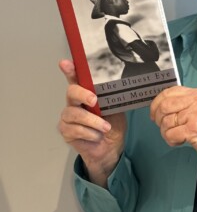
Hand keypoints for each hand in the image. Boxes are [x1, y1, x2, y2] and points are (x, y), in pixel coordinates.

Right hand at [58, 59, 126, 185]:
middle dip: (82, 94)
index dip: (70, 70)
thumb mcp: (115, 109)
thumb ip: (111, 98)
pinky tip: (97, 136)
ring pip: (74, 114)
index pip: (76, 78)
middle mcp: (74, 103)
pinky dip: (90, 133)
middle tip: (94, 100)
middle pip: (71, 92)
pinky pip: (75, 130)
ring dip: (93, 122)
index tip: (66, 63)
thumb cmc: (112, 126)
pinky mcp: (66, 131)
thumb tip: (116, 85)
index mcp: (86, 94)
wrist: (110, 148)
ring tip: (105, 128)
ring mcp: (68, 117)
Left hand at [150, 86, 196, 170]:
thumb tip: (159, 105)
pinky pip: (170, 134)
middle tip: (163, 127)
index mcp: (196, 94)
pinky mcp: (193, 129)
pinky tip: (179, 141)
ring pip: (166, 122)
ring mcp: (195, 115)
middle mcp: (196, 101)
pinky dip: (171, 140)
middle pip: (164, 106)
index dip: (156, 103)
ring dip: (166, 133)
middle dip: (158, 119)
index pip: (168, 92)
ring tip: (175, 136)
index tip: (154, 113)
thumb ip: (183, 103)